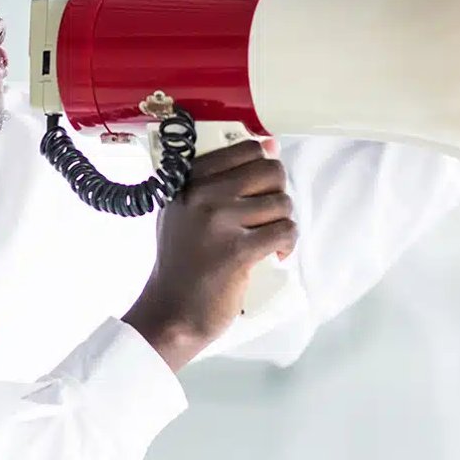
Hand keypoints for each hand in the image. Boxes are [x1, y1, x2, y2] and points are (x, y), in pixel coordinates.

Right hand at [123, 140, 295, 371]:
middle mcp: (200, 195)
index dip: (262, 171)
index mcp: (187, 181)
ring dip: (282, 223)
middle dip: (277, 195)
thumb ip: (222, 179)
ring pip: (281, 203)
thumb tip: (271, 146)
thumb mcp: (186, 212)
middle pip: (270, 171)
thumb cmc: (183, 264)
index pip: (247, 149)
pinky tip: (273, 255)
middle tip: (264, 219)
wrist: (171, 314)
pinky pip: (285, 231)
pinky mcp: (237, 251)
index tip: (257, 193)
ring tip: (266, 241)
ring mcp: (218, 222)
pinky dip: (287, 244)